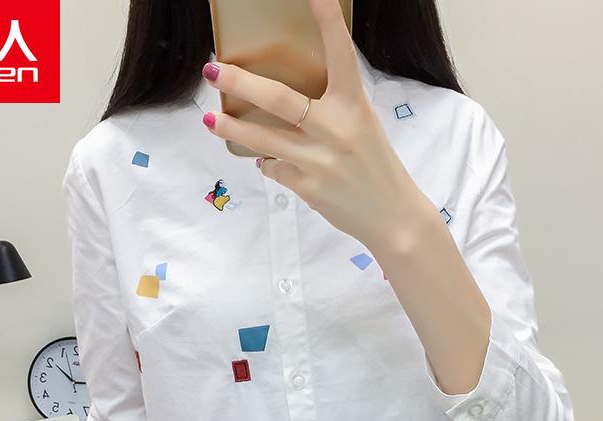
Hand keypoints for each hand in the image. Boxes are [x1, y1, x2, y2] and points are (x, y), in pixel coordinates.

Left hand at [200, 0, 433, 253]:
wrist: (392, 216)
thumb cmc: (375, 166)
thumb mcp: (362, 127)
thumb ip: (331, 111)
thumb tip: (282, 105)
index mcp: (354, 106)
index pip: (341, 55)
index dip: (328, 22)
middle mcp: (336, 129)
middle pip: (279, 99)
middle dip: (240, 82)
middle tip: (212, 69)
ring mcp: (319, 160)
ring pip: (263, 139)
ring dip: (232, 128)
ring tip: (210, 120)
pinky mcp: (308, 187)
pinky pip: (274, 168)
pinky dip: (270, 164)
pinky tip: (273, 163)